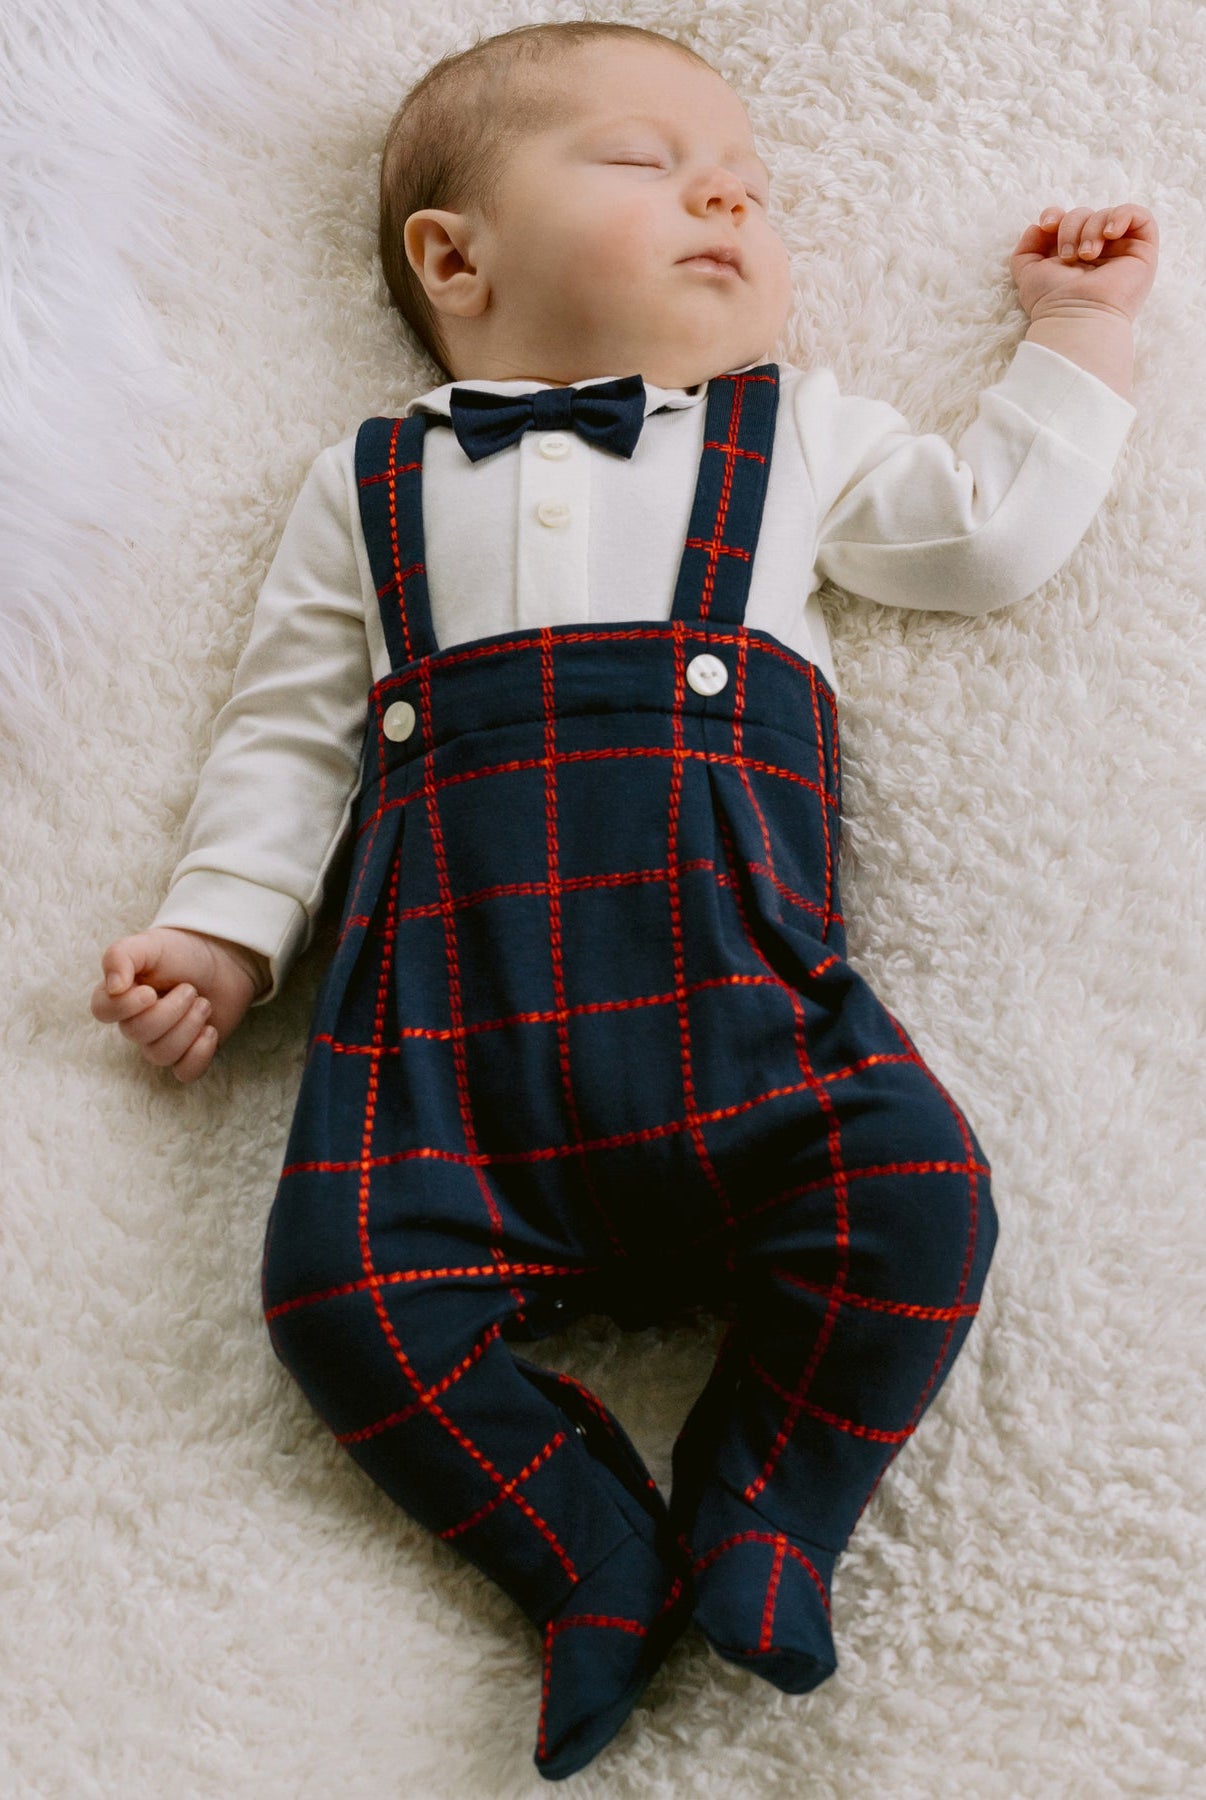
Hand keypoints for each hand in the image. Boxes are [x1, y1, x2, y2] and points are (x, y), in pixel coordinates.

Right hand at [90, 926, 265, 1083]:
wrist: (226, 958)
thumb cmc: (183, 951)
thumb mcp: (150, 943)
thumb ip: (122, 956)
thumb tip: (112, 987)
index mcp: (122, 993)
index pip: (102, 1011)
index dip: (124, 1007)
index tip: (150, 992)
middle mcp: (137, 1020)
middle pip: (136, 1034)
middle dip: (170, 1011)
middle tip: (191, 989)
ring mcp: (163, 1040)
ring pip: (160, 1055)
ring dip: (188, 1027)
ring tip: (204, 1004)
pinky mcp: (189, 1053)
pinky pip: (184, 1073)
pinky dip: (199, 1054)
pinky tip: (210, 1030)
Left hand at [1010, 203, 1157, 322]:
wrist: (1076, 318)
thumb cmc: (1052, 303)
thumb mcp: (1028, 274)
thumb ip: (1026, 249)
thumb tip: (1037, 226)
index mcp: (1074, 257)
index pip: (1068, 221)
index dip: (1056, 215)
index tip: (1046, 226)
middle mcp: (1099, 253)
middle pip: (1085, 215)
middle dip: (1071, 227)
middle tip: (1068, 256)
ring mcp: (1121, 252)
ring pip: (1107, 215)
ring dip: (1091, 229)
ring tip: (1086, 255)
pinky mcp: (1143, 253)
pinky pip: (1141, 216)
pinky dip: (1122, 216)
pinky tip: (1109, 235)